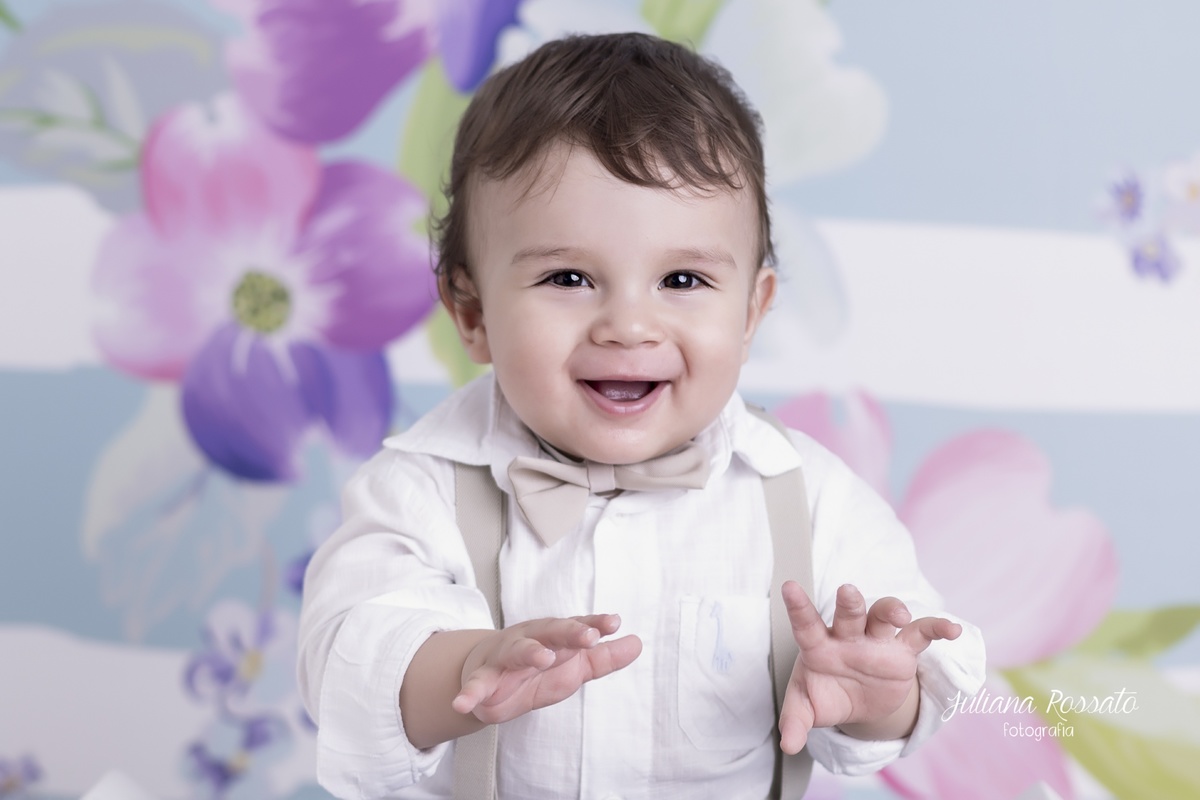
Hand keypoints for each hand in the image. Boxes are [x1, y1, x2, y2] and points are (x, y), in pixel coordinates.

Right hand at [453, 614, 641, 723]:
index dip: (594, 625)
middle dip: (569, 632)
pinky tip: (463, 703)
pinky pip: (477, 684)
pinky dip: (469, 693)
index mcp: (554, 635)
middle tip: (588, 636)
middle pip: (551, 631)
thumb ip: (603, 658)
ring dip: (530, 652)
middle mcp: (531, 639)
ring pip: (517, 650)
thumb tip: (636, 643)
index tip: (613, 624)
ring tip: (543, 658)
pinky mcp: (484, 678)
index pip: (577, 627)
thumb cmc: (536, 667)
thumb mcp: (573, 665)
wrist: (489, 675)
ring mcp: (506, 657)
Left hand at [779, 581, 960, 752]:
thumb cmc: (826, 694)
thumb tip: (788, 745)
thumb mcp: (807, 709)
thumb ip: (796, 722)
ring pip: (883, 615)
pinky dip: (937, 629)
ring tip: (899, 614)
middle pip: (849, 614)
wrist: (857, 703)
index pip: (806, 624)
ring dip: (891, 610)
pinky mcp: (903, 650)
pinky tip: (952, 630)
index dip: (798, 607)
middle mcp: (848, 636)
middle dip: (850, 603)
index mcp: (819, 646)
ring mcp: (876, 640)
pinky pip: (922, 634)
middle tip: (848, 592)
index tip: (788, 587)